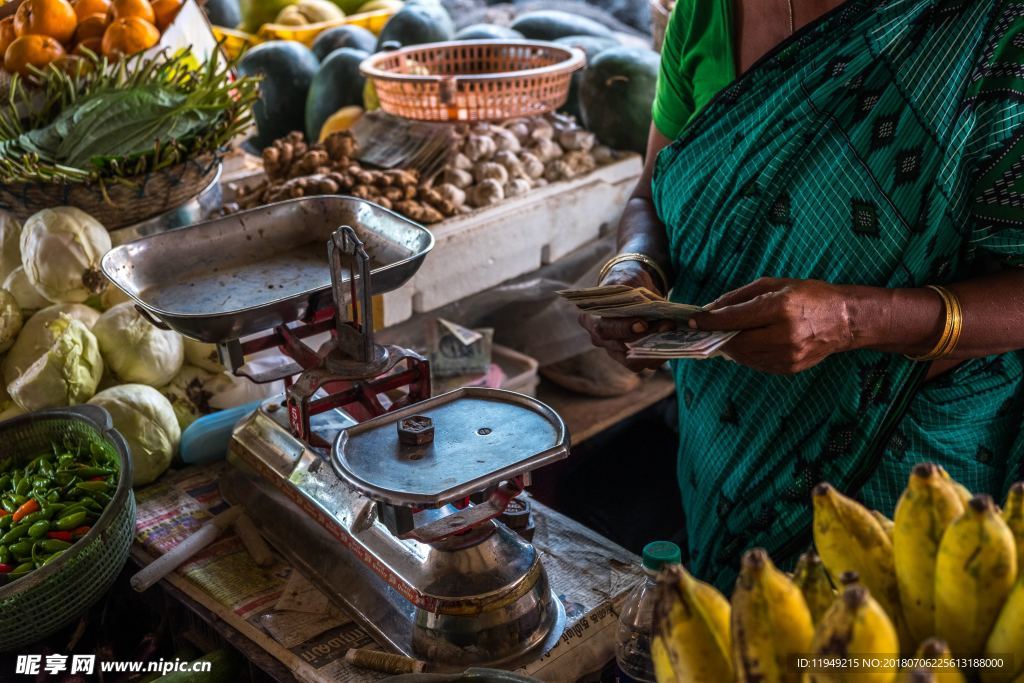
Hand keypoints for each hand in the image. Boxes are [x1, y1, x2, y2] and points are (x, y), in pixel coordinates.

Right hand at [578, 260, 673, 371]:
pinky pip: (645, 363)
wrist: (632, 290)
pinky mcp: (631, 358)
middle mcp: (599, 338)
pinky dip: (661, 354)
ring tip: (673, 332)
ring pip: (633, 361)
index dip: (623, 328)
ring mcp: (614, 351)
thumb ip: (634, 291)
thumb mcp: (628, 280)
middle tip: (668, 324)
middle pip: (620, 346)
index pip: (604, 328)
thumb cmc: (626, 283)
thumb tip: (650, 306)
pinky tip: (675, 342)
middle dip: (646, 337)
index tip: (642, 323)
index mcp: (591, 318)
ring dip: (656, 349)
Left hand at [689, 277, 861, 374]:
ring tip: (725, 336)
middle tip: (707, 330)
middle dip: (718, 336)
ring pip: (744, 356)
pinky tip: (746, 344)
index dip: (710, 321)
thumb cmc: (809, 296)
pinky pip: (757, 364)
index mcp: (780, 308)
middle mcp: (784, 334)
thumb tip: (712, 309)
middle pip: (736, 341)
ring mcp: (788, 355)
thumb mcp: (774, 285)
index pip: (734, 318)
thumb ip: (740, 297)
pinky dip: (746, 355)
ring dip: (730, 347)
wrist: (844, 320)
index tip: (694, 320)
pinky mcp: (789, 368)